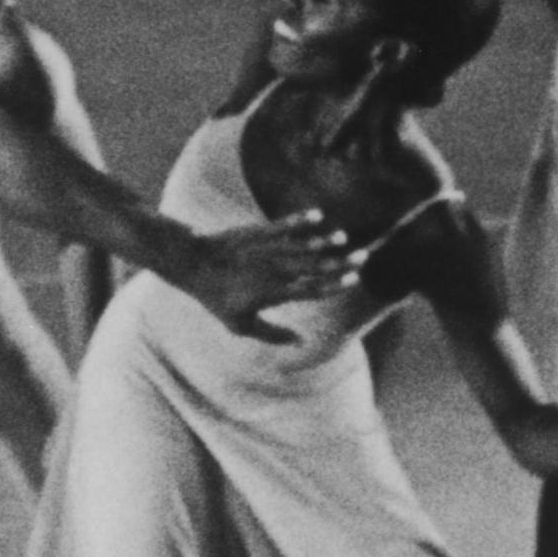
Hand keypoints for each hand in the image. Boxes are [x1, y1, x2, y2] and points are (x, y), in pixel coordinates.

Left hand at [182, 214, 360, 341]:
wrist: (194, 264)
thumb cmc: (217, 299)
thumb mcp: (241, 325)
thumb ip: (272, 334)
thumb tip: (299, 341)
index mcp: (275, 292)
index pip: (313, 290)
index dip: (336, 285)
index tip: (355, 281)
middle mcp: (276, 269)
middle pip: (315, 266)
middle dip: (341, 262)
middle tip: (363, 257)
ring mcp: (268, 248)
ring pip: (303, 245)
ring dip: (325, 241)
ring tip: (343, 238)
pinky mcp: (259, 232)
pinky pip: (285, 225)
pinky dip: (302, 220)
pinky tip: (318, 215)